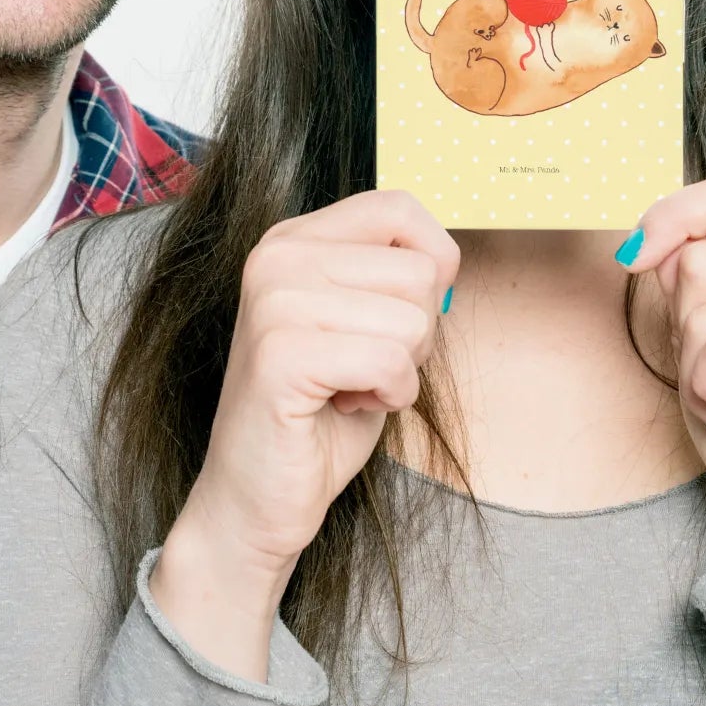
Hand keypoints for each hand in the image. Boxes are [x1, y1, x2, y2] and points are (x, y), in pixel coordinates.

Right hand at [150, 189, 457, 677]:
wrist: (257, 497)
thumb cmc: (320, 414)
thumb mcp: (363, 324)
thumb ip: (393, 278)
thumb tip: (448, 259)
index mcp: (293, 238)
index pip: (400, 208)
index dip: (432, 263)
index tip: (401, 315)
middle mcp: (277, 255)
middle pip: (418, 271)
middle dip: (415, 333)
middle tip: (363, 367)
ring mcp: (274, 301)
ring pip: (411, 319)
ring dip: (401, 371)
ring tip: (350, 388)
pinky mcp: (281, 354)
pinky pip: (390, 361)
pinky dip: (389, 396)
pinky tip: (344, 407)